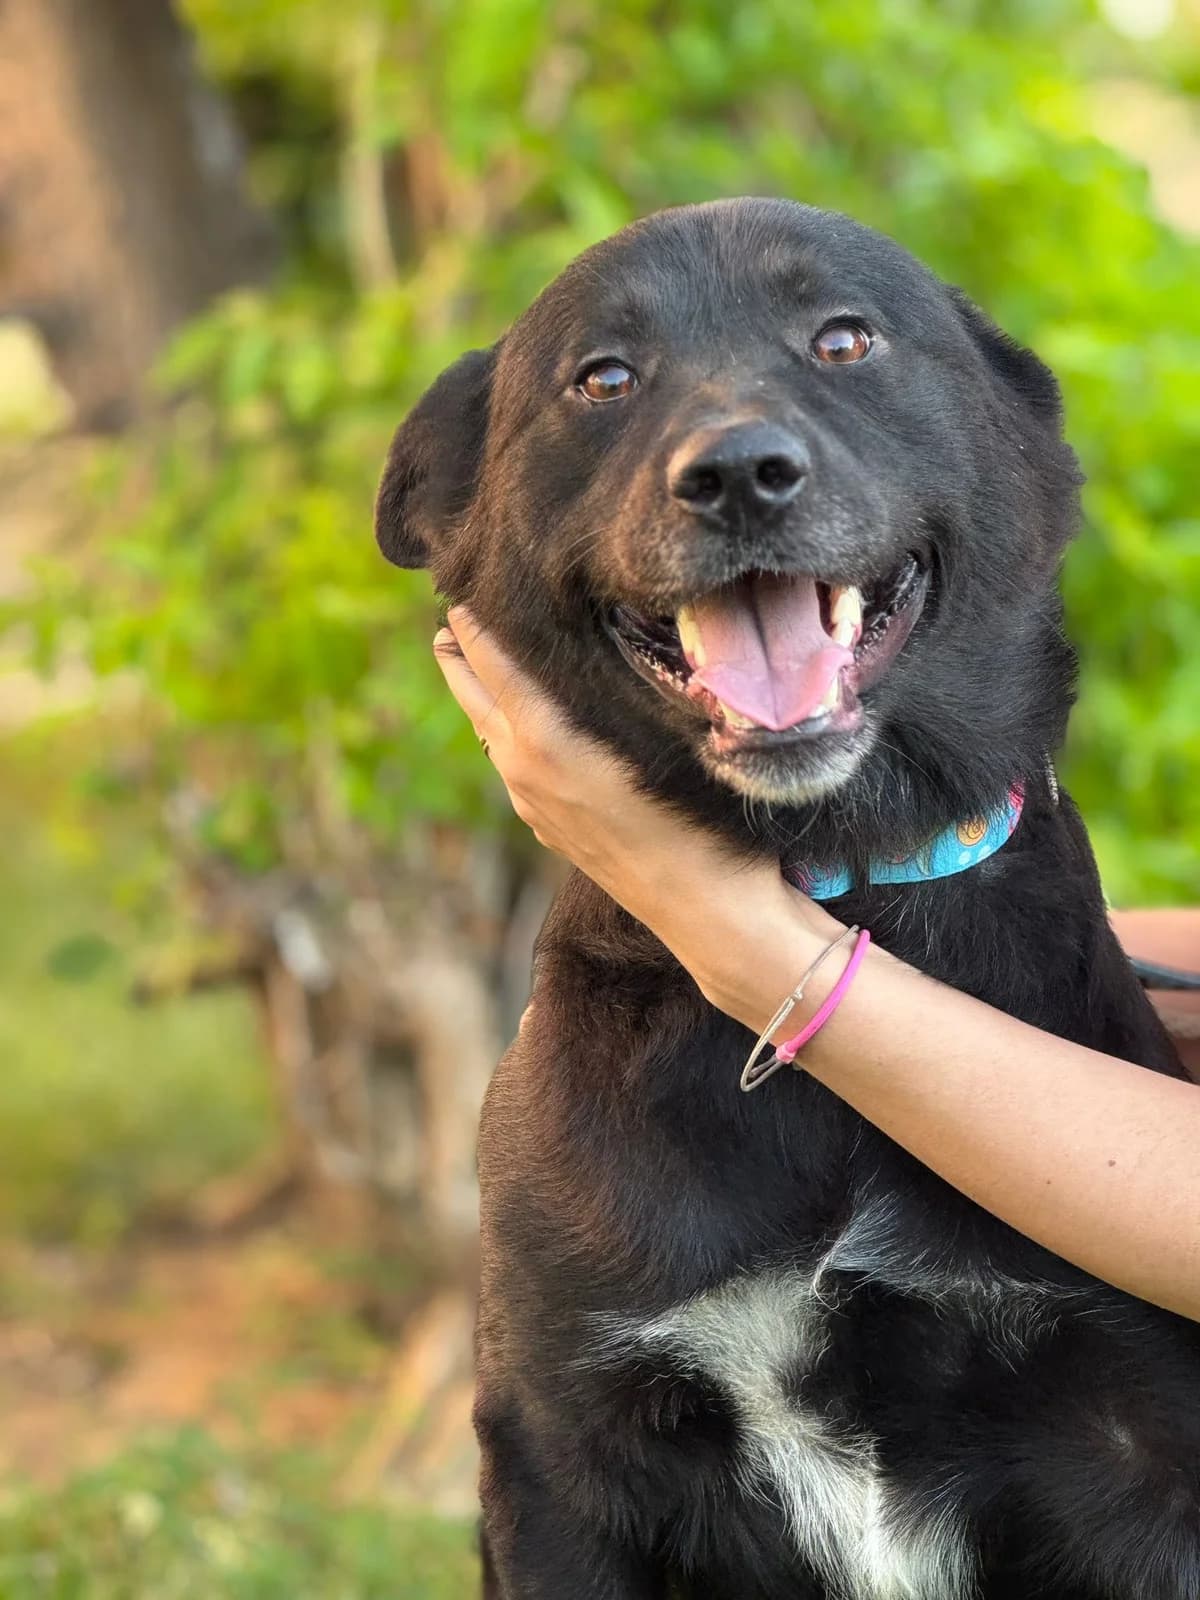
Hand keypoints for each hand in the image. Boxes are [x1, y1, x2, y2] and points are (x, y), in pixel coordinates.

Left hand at [432, 606, 838, 1014]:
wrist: (706, 912)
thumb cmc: (702, 820)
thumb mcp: (660, 741)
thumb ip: (616, 691)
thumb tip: (599, 635)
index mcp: (546, 741)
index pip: (493, 663)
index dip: (476, 624)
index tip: (468, 588)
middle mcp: (524, 769)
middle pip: (472, 694)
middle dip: (459, 654)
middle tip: (452, 617)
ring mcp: (529, 802)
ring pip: (487, 731)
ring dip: (478, 692)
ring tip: (477, 657)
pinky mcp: (544, 826)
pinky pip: (509, 762)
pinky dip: (502, 728)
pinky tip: (521, 720)